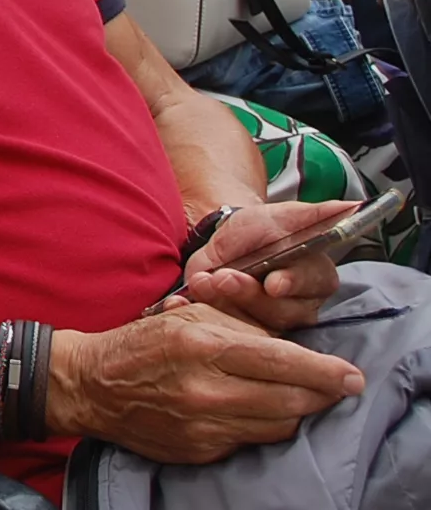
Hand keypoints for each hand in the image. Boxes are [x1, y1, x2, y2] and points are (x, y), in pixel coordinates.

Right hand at [50, 305, 362, 463]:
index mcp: (202, 346)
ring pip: (277, 426)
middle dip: (321, 395)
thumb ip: (240, 324)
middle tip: (337, 387)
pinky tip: (253, 410)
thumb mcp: (188, 315)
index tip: (351, 376)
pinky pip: (250, 441)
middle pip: (290, 401)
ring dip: (294, 411)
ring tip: (294, 396)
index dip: (325, 371)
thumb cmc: (143, 343)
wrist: (91, 385)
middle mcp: (205, 389)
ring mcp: (202, 425)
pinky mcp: (199, 450)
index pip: (283, 361)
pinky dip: (261, 425)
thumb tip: (289, 343)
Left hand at [160, 200, 353, 331]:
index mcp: (317, 276)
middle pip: (282, 310)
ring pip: (255, 324)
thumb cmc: (263, 228)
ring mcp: (270, 321)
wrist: (229, 241)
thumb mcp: (284, 215)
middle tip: (224, 278)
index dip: (292, 284)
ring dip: (226, 303)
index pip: (312, 285)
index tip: (272, 282)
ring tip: (204, 282)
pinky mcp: (243, 330)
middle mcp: (300, 305)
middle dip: (250, 294)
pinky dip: (204, 312)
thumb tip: (352, 206)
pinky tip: (186, 300)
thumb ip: (317, 213)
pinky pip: (227, 330)